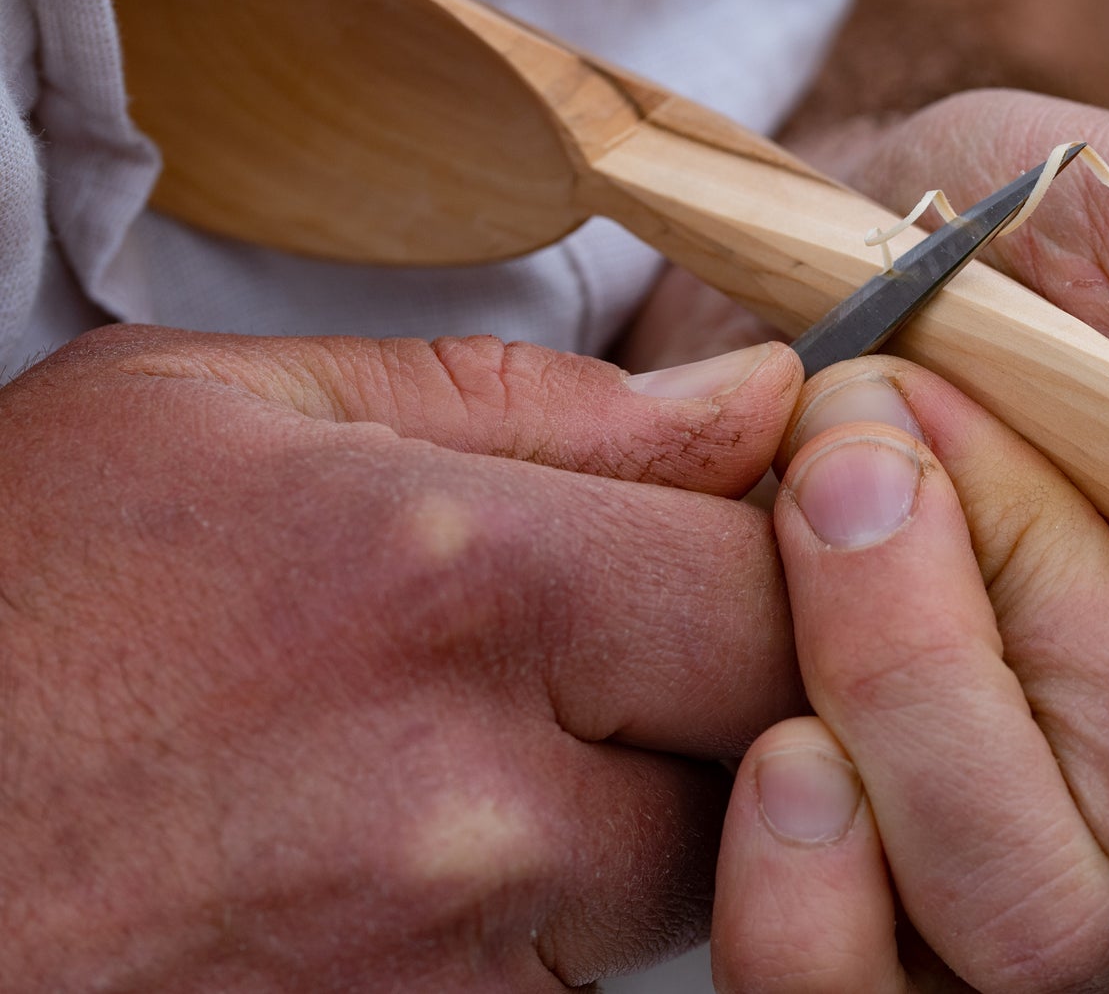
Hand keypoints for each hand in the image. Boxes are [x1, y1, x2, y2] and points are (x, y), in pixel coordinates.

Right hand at [0, 326, 803, 991]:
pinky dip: (562, 896)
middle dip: (760, 671)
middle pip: (781, 745)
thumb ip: (525, 400)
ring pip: (700, 874)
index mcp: (451, 584)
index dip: (801, 542)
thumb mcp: (231, 412)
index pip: (776, 577)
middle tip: (663, 616)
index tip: (764, 519)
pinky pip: (582, 976)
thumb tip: (740, 401)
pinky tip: (444, 826)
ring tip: (518, 717)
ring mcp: (443, 982)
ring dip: (662, 786)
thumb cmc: (8, 603)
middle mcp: (472, 812)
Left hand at [712, 358, 1108, 992]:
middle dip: (953, 587)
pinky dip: (807, 912)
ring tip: (804, 520)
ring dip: (875, 692)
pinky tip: (771, 765)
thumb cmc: (1038, 242)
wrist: (863, 296)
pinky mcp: (948, 933)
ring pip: (1031, 928)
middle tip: (860, 419)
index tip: (947, 414)